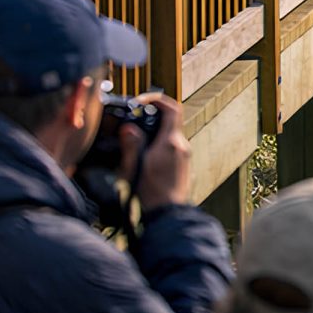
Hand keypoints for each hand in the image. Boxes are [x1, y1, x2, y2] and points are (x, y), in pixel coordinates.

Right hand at [119, 92, 191, 211]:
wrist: (167, 213)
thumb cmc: (150, 192)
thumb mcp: (134, 166)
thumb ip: (131, 144)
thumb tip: (129, 128)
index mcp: (171, 142)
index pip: (172, 109)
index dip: (157, 99)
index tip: (142, 100)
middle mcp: (181, 146)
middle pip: (170, 120)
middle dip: (152, 115)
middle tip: (135, 117)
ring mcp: (183, 155)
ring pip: (170, 133)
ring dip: (154, 130)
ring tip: (135, 137)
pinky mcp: (181, 164)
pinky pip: (170, 145)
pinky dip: (158, 142)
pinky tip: (144, 153)